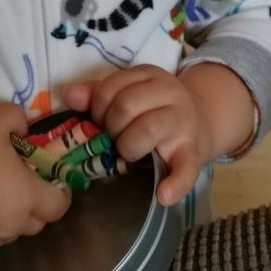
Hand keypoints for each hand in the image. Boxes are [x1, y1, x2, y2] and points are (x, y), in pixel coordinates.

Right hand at [0, 101, 71, 248]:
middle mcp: (10, 226)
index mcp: (25, 198)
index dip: (62, 189)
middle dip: (39, 201)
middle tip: (26, 176)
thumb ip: (23, 121)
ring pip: (14, 229)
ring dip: (15, 211)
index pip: (60, 204)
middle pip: (40, 220)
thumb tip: (26, 132)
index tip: (54, 173)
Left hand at [64, 65, 212, 206]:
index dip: (98, 108)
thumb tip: (71, 97)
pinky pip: (185, 169)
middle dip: (111, 127)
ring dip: (128, 147)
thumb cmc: (154, 108)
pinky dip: (173, 184)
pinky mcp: (194, 152)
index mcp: (149, 76)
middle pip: (126, 106)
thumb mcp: (130, 92)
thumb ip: (98, 93)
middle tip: (114, 138)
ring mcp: (183, 123)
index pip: (111, 87)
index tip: (101, 120)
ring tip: (127, 153)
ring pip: (147, 129)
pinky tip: (162, 195)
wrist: (199, 121)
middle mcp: (170, 93)